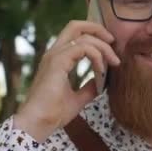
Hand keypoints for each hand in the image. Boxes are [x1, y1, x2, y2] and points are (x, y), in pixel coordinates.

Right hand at [13, 21, 119, 141]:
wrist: (38, 124)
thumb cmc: (53, 114)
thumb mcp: (77, 99)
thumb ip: (89, 88)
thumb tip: (103, 82)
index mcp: (57, 59)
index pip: (76, 34)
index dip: (95, 37)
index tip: (110, 54)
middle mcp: (54, 53)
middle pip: (76, 25)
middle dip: (98, 29)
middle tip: (113, 43)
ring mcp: (54, 56)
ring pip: (83, 36)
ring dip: (103, 47)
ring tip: (113, 63)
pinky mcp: (57, 62)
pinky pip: (83, 48)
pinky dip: (97, 56)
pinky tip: (101, 70)